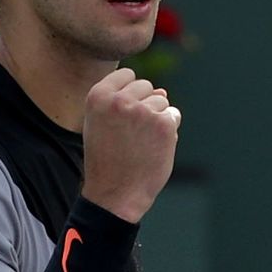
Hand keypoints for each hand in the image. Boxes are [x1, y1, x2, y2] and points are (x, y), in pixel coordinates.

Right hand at [81, 67, 181, 224]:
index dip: (128, 96)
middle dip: (143, 106)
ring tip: (139, 144)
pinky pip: (173, 115)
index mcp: (98, 95)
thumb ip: (124, 101)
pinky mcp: (163, 124)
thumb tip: (162, 91)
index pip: (126, 75)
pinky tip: (153, 148)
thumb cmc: (107, 161)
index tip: (121, 119)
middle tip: (129, 136)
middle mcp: (120, 99)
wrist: (115, 195)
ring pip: (161, 101)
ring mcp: (143, 111)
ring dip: (156, 120)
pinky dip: (168, 131)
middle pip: (146, 86)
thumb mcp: (101, 125)